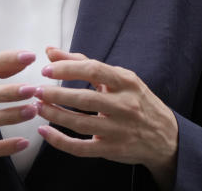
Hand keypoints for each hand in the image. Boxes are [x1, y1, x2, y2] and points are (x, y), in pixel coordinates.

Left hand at [34, 47, 177, 189]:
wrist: (166, 136)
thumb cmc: (136, 101)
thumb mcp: (118, 78)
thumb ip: (82, 63)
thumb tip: (50, 51)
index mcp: (126, 82)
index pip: (94, 70)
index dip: (67, 69)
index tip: (46, 70)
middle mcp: (125, 105)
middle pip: (84, 99)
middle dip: (56, 94)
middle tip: (36, 91)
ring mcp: (119, 130)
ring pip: (80, 123)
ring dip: (54, 115)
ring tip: (37, 107)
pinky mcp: (112, 150)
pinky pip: (81, 148)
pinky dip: (59, 141)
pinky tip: (44, 131)